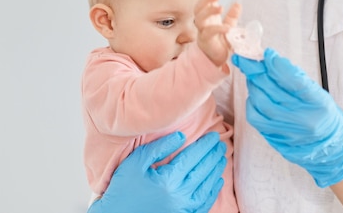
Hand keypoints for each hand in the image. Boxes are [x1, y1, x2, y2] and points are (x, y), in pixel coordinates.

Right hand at [88, 131, 225, 212]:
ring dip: (216, 171)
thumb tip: (182, 136)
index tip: (213, 136)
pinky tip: (217, 181)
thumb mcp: (134, 163)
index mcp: (168, 180)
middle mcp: (179, 196)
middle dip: (213, 155)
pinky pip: (204, 204)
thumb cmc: (122, 191)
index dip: (205, 145)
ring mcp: (183, 209)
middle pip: (203, 170)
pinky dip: (213, 191)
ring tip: (220, 158)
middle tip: (220, 144)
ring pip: (207, 187)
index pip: (193, 157)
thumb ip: (159, 147)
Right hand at [194, 0, 240, 66]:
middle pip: (200, 7)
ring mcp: (202, 31)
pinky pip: (208, 32)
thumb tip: (238, 4)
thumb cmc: (221, 41)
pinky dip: (218, 29)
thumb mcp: (230, 25)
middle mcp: (204, 22)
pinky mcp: (205, 41)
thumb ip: (233, 15)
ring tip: (221, 7)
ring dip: (209, 11)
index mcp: (209, 16)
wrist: (218, 58)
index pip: (208, 0)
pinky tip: (226, 27)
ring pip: (200, 18)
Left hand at [231, 48, 342, 186]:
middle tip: (246, 59)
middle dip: (256, 71)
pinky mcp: (276, 138)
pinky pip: (256, 119)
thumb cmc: (323, 115)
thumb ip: (297, 78)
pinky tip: (254, 96)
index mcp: (318, 103)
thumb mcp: (319, 93)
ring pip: (261, 104)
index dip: (277, 65)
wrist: (329, 146)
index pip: (294, 80)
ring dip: (253, 86)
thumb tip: (274, 61)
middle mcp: (302, 118)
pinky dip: (251, 103)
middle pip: (272, 91)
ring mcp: (288, 130)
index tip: (268, 54)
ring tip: (252, 76)